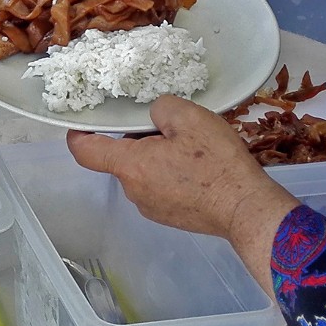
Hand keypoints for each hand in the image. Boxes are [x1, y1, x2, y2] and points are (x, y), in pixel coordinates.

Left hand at [67, 97, 300, 290]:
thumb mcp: (190, 118)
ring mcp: (151, 208)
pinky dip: (170, 175)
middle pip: (121, 158)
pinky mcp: (169, 217)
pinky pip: (159, 188)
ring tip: (191, 149)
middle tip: (171, 128)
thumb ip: (161, 108)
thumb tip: (155, 115)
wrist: (246, 208)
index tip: (82, 123)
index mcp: (131, 166)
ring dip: (157, 158)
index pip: (85, 151)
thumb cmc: (216, 164)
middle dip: (139, 140)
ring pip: (143, 173)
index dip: (79, 134)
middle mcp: (134, 191)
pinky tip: (198, 169)